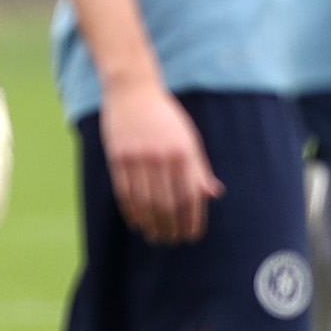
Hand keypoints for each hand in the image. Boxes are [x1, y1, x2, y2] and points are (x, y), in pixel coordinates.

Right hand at [101, 80, 221, 243]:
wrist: (132, 90)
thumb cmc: (165, 117)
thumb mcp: (189, 138)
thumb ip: (199, 168)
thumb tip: (213, 194)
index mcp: (183, 152)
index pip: (190, 196)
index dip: (192, 221)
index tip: (192, 236)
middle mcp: (161, 156)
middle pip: (167, 204)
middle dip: (171, 228)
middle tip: (173, 241)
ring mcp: (137, 157)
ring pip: (145, 203)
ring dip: (152, 224)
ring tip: (156, 236)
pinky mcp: (118, 157)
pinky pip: (124, 193)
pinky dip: (132, 212)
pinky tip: (138, 222)